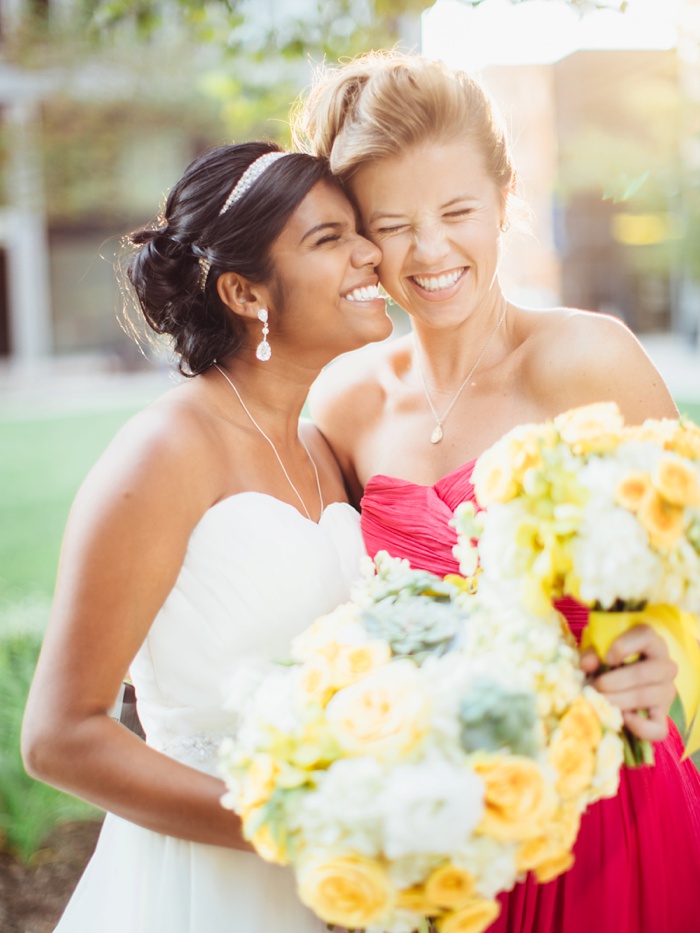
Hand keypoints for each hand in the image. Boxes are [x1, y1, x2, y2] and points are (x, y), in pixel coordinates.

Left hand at [580, 624, 677, 742]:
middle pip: (647, 672)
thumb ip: (591, 654)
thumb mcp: (597, 651)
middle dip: (616, 682)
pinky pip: (658, 728)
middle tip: (595, 687)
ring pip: (651, 696)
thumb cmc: (606, 660)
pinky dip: (640, 727)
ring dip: (621, 701)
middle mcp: (665, 665)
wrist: (615, 680)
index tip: (606, 659)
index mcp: (650, 641)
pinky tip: (622, 718)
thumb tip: (587, 664)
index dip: (624, 647)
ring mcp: (667, 691)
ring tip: (600, 701)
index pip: (645, 636)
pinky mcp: (662, 715)